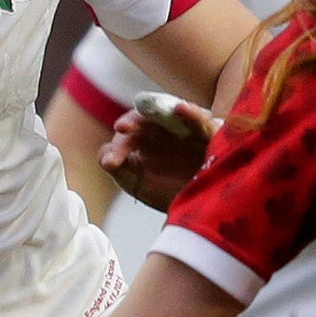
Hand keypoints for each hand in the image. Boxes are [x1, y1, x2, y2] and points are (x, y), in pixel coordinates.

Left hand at [100, 93, 212, 210]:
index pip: (129, 136)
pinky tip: (180, 108)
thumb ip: (120, 171)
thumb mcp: (141, 185)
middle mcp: (166, 131)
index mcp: (147, 141)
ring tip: (146, 116)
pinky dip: (191, 113)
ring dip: (155, 109)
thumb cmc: (173, 192)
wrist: (204, 207)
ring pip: (170, 113)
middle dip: (133, 122)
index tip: (111, 163)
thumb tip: (104, 157)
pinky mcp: (211, 135)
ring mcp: (187, 130)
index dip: (119, 146)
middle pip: (146, 119)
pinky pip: (201, 121)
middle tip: (121, 129)